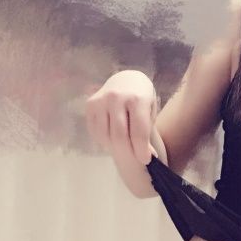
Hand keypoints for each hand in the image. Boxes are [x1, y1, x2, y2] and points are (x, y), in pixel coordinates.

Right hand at [85, 71, 158, 189]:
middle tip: (134, 159)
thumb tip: (145, 157)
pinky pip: (95, 130)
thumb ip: (147, 132)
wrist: (127, 80)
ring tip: (124, 147)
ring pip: (105, 135)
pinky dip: (103, 140)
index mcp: (137, 99)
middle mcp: (117, 97)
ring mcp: (101, 100)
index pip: (138, 132)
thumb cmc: (142, 99)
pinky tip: (112, 138)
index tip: (146, 160)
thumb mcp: (150, 112)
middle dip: (128, 153)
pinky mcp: (90, 104)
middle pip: (119, 136)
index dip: (141, 150)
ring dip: (114, 147)